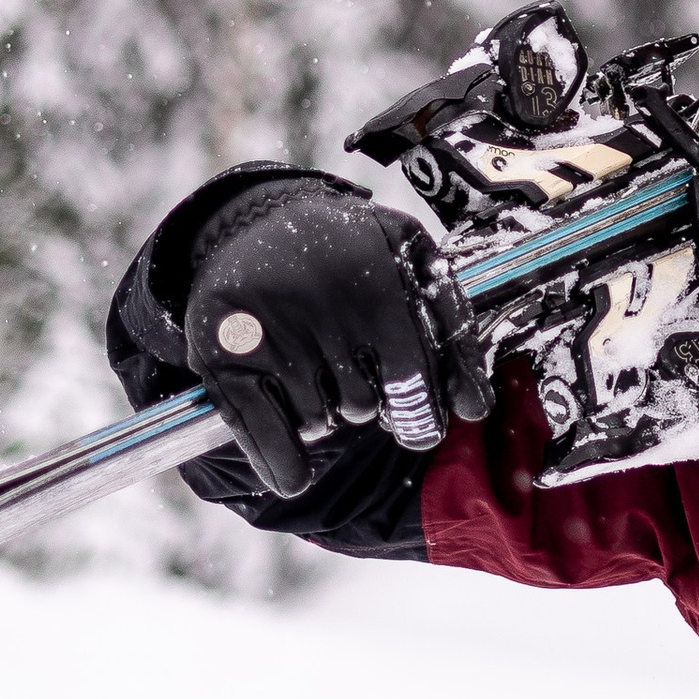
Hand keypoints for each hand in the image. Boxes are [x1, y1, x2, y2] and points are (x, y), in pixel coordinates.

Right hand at [181, 176, 489, 497]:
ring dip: (322, 416)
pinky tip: (293, 475)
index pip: (411, 372)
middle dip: (364, 402)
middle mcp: (322, 307)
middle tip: (349, 371)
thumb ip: (451, 331)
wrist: (254, 223)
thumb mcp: (413, 263)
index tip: (420, 428)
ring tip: (312, 372)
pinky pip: (264, 434)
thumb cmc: (352, 254)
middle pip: (363, 405)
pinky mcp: (225, 357)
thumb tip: (473, 409)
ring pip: (317, 422)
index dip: (421, 411)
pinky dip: (282, 463)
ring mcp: (270, 334)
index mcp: (378, 280)